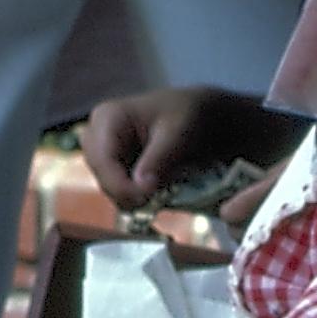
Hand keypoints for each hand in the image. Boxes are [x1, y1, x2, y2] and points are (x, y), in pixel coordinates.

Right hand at [80, 86, 296, 220]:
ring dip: (138, 201)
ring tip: (167, 199)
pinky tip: (163, 199)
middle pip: (103, 182)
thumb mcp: (184, 128)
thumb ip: (161, 156)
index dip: (122, 185)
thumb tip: (140, 187)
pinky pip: (126, 195)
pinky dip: (144, 201)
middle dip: (130, 196)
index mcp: (107, 118)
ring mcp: (110, 156)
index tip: (150, 200)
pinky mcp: (124, 171)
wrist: (216, 115)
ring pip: (114, 193)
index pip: (102, 164)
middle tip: (160, 204)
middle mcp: (100, 136)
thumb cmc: (200, 112)